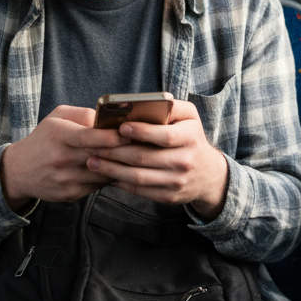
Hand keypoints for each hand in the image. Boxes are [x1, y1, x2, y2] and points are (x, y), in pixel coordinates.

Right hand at [0, 105, 127, 209]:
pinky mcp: (69, 194)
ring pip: (102, 174)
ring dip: (119, 167)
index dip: (111, 136)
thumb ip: (83, 114)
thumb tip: (109, 119)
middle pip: (99, 156)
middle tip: (142, 146)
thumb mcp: (58, 117)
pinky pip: (97, 186)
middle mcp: (60, 158)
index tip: (129, 134)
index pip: (89, 137)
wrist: (20, 171)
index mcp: (58, 135)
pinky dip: (109, 178)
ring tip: (134, 159)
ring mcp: (64, 179)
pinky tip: (117, 170)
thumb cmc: (45, 138)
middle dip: (122, 152)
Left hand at [85, 100, 229, 219]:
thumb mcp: (190, 117)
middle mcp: (185, 161)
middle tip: (92, 146)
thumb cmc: (192, 138)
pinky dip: (120, 183)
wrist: (209, 175)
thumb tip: (144, 103)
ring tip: (92, 161)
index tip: (120, 128)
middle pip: (144, 158)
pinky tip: (106, 174)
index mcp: (190, 138)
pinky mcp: (168, 197)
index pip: (163, 136)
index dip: (141, 132)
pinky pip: (140, 190)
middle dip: (114, 152)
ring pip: (138, 177)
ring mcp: (177, 182)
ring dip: (111, 169)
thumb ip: (171, 106)